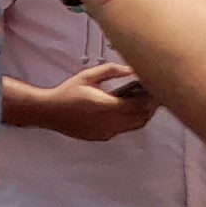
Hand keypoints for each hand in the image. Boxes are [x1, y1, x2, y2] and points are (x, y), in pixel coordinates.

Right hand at [28, 64, 153, 140]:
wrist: (49, 111)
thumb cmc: (67, 93)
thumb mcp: (88, 76)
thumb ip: (112, 71)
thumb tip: (130, 69)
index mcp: (108, 106)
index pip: (141, 105)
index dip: (152, 98)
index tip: (156, 90)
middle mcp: (110, 122)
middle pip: (142, 117)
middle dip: (150, 107)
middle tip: (153, 96)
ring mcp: (107, 131)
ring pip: (135, 126)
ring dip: (142, 115)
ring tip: (141, 104)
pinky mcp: (102, 136)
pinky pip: (123, 130)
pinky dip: (129, 122)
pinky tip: (123, 112)